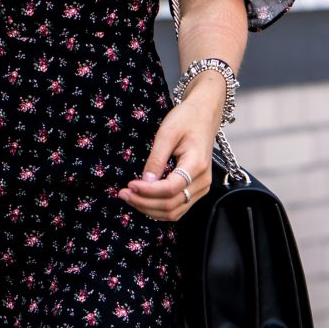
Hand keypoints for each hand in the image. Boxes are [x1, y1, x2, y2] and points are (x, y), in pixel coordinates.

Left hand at [117, 100, 220, 221]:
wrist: (204, 116)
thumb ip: (156, 158)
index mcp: (196, 165)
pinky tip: (143, 200)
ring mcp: (202, 188)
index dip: (148, 191)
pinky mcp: (197, 190)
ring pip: (174, 211)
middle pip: (171, 205)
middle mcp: (203, 181)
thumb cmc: (186, 119)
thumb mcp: (167, 133)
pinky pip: (178, 208)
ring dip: (150, 209)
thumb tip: (145, 181)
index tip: (129, 185)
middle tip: (123, 194)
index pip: (170, 189)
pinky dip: (159, 208)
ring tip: (130, 198)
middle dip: (144, 203)